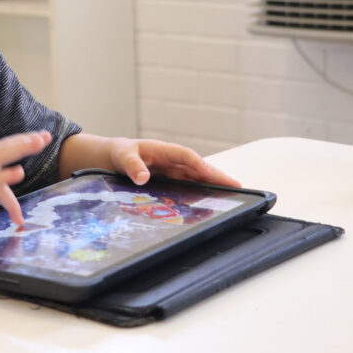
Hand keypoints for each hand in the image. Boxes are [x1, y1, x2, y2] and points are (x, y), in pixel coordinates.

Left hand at [108, 138, 239, 187]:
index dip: (197, 164)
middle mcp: (172, 160)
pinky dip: (201, 191)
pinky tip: (210, 202)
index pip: (185, 156)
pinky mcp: (171, 180)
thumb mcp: (123, 157)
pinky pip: (189, 185)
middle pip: (198, 167)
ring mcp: (173, 170)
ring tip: (232, 193)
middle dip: (217, 175)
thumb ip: (132, 165)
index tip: (209, 174)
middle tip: (237, 185)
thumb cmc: (121, 153)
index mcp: (163, 150)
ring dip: (213, 184)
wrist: (115, 157)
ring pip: (197, 177)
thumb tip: (143, 178)